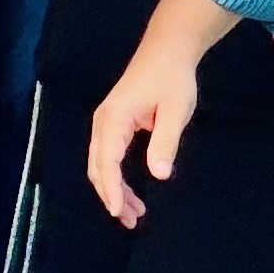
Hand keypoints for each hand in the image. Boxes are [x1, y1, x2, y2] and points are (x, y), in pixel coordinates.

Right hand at [87, 39, 203, 226]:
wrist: (168, 51)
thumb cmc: (173, 78)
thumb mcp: (176, 111)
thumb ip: (165, 142)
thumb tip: (159, 174)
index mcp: (114, 119)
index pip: (106, 162)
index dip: (111, 189)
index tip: (118, 212)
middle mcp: (103, 122)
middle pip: (98, 167)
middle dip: (111, 196)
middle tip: (131, 221)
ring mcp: (106, 122)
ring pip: (101, 164)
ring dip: (114, 189)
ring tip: (134, 213)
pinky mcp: (114, 123)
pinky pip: (108, 156)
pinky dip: (116, 176)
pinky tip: (130, 192)